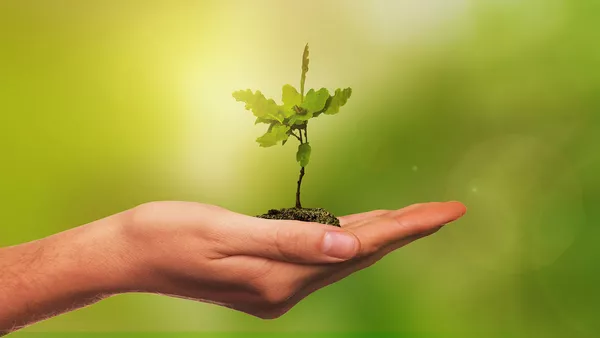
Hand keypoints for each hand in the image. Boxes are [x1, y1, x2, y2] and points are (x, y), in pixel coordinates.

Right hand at [119, 201, 466, 318]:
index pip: (360, 246)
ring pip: (343, 257)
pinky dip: (348, 239)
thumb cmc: (170, 233)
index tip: (449, 212)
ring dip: (381, 235)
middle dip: (405, 230)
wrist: (130, 254)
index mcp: (280, 277)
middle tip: (448, 210)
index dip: (407, 226)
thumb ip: (290, 242)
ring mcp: (276, 288)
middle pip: (360, 254)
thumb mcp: (226, 232)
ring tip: (416, 216)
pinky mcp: (266, 278)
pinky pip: (321, 257)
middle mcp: (285, 289)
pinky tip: (360, 228)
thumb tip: (349, 245)